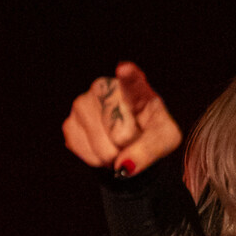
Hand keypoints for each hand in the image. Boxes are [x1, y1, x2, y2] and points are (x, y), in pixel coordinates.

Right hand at [62, 62, 181, 173]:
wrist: (131, 138)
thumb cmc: (152, 131)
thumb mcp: (166, 139)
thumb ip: (150, 150)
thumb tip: (124, 165)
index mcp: (135, 88)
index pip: (132, 81)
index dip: (128, 76)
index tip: (125, 69)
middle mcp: (104, 89)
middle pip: (119, 133)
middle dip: (128, 147)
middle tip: (133, 138)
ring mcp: (83, 103)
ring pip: (100, 146)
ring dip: (112, 155)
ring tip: (119, 143)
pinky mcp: (70, 123)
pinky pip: (85, 152)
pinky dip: (97, 159)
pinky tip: (103, 147)